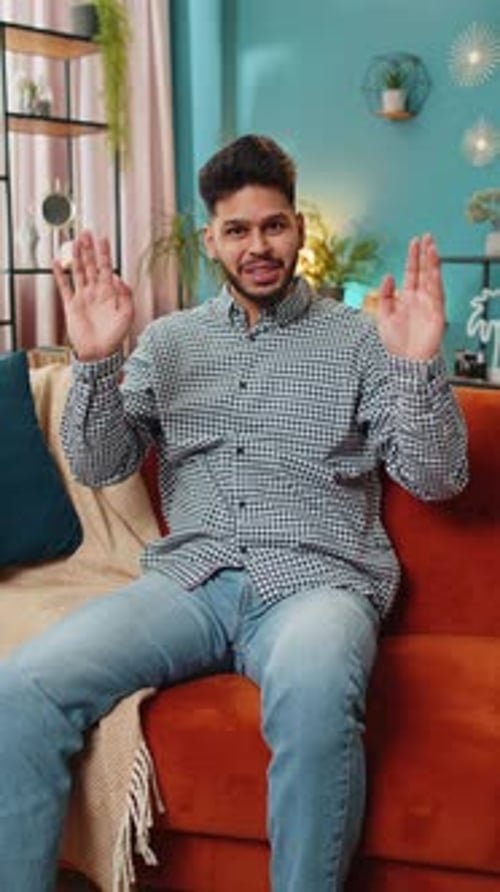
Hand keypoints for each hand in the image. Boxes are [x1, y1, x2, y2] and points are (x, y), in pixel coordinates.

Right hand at [53, 231, 133, 361]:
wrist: (99, 352)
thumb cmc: (115, 336)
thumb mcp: (127, 315)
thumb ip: (126, 295)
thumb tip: (119, 278)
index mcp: (110, 293)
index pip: (107, 268)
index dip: (104, 253)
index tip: (103, 239)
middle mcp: (95, 292)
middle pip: (91, 265)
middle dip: (88, 249)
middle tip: (86, 233)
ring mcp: (83, 297)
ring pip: (78, 272)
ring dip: (75, 257)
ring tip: (73, 242)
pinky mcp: (71, 305)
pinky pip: (64, 287)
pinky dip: (59, 275)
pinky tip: (56, 263)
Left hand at [377, 234, 445, 360]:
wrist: (406, 362)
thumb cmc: (396, 343)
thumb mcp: (383, 316)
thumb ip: (384, 296)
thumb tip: (387, 277)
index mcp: (407, 298)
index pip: (411, 272)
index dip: (413, 257)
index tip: (414, 242)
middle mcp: (419, 298)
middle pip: (424, 271)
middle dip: (425, 254)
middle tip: (427, 237)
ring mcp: (428, 304)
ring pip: (432, 279)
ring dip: (432, 263)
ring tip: (432, 247)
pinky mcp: (436, 313)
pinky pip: (437, 293)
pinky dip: (436, 280)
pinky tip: (434, 269)